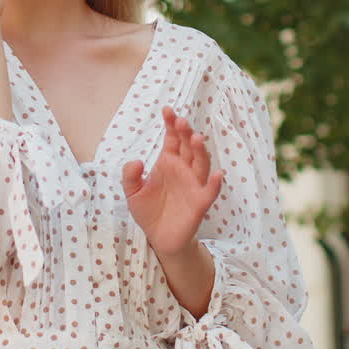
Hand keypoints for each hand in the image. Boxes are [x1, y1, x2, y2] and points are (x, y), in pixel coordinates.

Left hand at [121, 107, 223, 259]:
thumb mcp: (132, 192)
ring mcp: (193, 185)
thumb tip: (136, 160)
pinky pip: (210, 191)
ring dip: (200, 151)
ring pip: (201, 164)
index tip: (167, 110)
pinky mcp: (200, 203)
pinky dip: (215, 183)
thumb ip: (130, 175)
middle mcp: (183, 169)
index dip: (171, 124)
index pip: (172, 139)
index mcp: (168, 162)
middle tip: (181, 121)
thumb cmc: (148, 210)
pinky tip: (218, 174)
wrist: (158, 238)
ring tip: (196, 138)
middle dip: (185, 133)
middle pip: (187, 147)